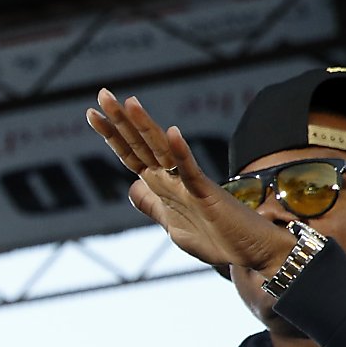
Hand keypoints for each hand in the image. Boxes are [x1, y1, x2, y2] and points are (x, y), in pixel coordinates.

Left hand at [86, 88, 296, 273]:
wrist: (254, 253)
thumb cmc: (217, 239)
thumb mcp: (173, 225)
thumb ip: (153, 206)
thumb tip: (131, 187)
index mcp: (162, 186)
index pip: (131, 154)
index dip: (111, 135)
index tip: (91, 114)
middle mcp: (173, 178)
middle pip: (142, 144)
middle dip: (120, 121)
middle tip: (102, 93)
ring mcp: (190, 183)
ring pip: (163, 150)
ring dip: (145, 126)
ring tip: (128, 102)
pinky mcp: (207, 194)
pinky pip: (191, 171)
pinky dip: (181, 152)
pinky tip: (171, 133)